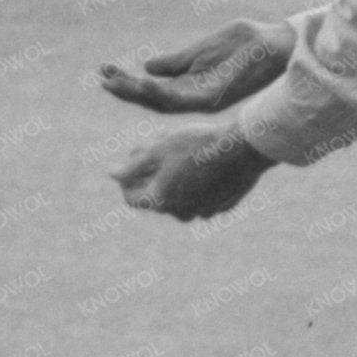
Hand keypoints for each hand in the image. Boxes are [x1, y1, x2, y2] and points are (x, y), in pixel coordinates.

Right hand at [100, 20, 297, 114]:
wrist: (280, 44)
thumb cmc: (249, 43)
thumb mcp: (204, 48)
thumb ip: (178, 61)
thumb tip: (148, 67)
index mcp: (193, 85)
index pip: (154, 89)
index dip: (129, 83)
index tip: (106, 70)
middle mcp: (196, 96)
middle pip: (153, 99)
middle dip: (126, 89)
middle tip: (101, 76)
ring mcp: (204, 98)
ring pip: (161, 102)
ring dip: (136, 92)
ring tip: (114, 80)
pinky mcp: (214, 97)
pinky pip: (181, 99)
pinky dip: (159, 91)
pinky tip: (143, 80)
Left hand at [113, 123, 274, 221]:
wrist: (244, 148)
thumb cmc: (197, 144)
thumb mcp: (159, 148)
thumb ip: (132, 165)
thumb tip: (112, 174)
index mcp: (161, 201)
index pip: (132, 198)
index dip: (126, 180)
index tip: (132, 162)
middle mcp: (181, 213)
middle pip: (157, 196)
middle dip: (151, 174)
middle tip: (157, 146)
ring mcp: (205, 211)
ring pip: (181, 197)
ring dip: (175, 179)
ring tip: (181, 151)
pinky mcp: (224, 206)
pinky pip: (203, 197)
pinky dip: (198, 183)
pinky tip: (204, 162)